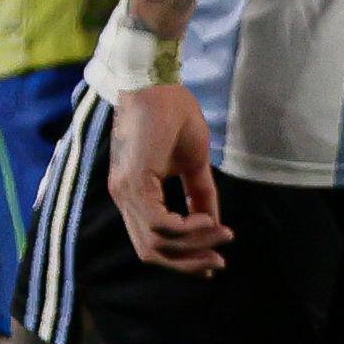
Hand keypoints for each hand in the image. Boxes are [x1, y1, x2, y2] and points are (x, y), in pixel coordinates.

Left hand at [107, 82, 230, 274]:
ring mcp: (125, 191)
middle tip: (218, 263)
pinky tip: (207, 220)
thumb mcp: (192, 161)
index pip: (152, 241)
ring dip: (192, 247)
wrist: (157, 79)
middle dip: (187, 264)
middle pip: (150, 252)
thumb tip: (214, 223)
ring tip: (220, 235)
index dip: (182, 258)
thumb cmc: (172, 113)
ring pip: (155, 242)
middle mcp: (123, 197)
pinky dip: (186, 229)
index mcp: (133, 193)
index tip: (212, 260)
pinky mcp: (133, 181)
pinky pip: (159, 223)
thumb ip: (199, 192)